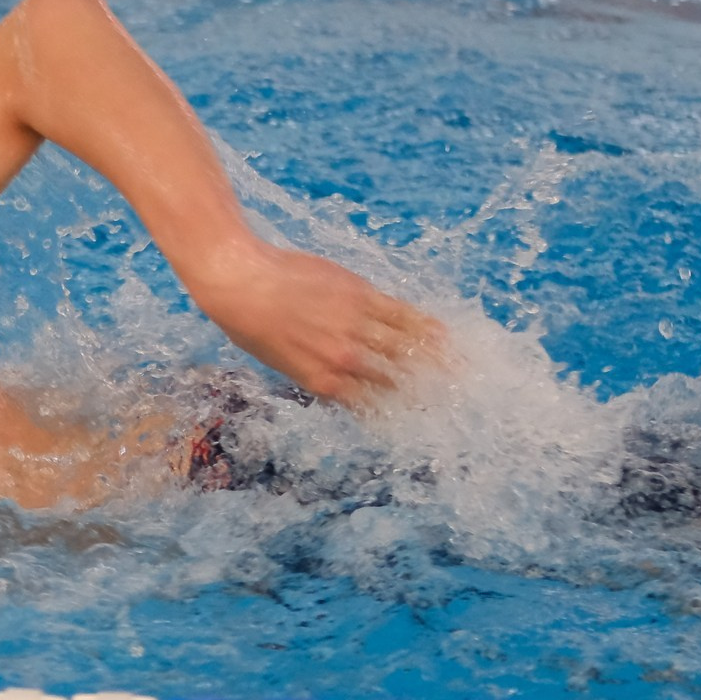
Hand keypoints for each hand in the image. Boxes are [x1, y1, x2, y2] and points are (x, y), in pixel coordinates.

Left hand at [189, 240, 446, 408]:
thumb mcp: (277, 362)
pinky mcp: (361, 296)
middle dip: (421, 393)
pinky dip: (426, 327)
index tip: (411, 420)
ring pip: (406, 349)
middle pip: (394, 381)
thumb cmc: (247, 323)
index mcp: (321, 381)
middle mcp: (343, 359)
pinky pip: (402, 315)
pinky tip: (444, 336)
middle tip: (446, 400)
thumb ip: (311, 374)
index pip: (368, 405)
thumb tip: (336, 383)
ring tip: (460, 373)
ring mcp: (355, 326)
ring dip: (436, 363)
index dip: (392, 414)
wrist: (240, 279)